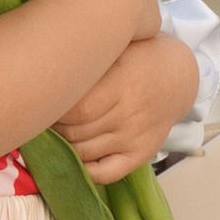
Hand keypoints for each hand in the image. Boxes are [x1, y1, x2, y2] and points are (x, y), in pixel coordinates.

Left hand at [57, 31, 198, 184]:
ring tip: (51, 133)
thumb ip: (90, 57)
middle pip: (75, 132)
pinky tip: (71, 159)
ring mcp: (134, 138)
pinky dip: (83, 171)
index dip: (53, 109)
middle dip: (52, 128)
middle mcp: (127, 115)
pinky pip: (106, 174)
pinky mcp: (140, 154)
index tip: (42, 101)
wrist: (179, 76)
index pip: (75, 109)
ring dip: (62, 146)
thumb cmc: (140, 56)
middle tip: (40, 118)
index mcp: (120, 85)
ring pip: (84, 152)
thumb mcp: (119, 45)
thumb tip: (50, 60)